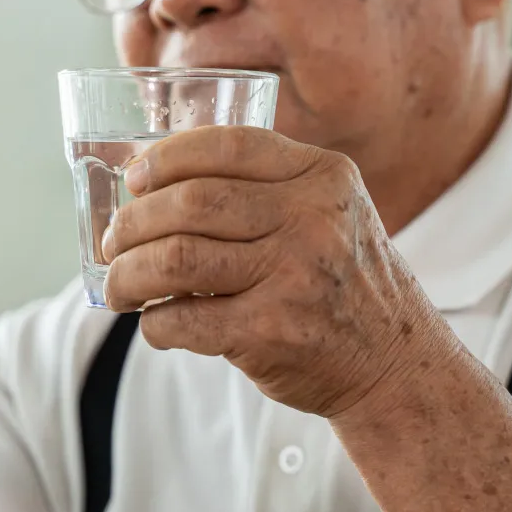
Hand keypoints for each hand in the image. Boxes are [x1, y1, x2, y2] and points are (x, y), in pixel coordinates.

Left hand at [101, 126, 450, 417]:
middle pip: (190, 203)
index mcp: (322, 176)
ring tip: (118, 286)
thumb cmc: (342, 281)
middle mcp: (312, 219)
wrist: (396, 365)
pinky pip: (184, 319)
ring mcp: (294, 276)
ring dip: (128, 274)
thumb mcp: (329, 211)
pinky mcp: (272, 332)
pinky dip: (154, 322)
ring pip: (176, 259)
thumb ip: (266, 187)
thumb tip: (153, 183)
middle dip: (133, 222)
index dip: (167, 157)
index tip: (135, 177)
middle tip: (115, 242)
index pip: (228, 146)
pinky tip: (155, 322)